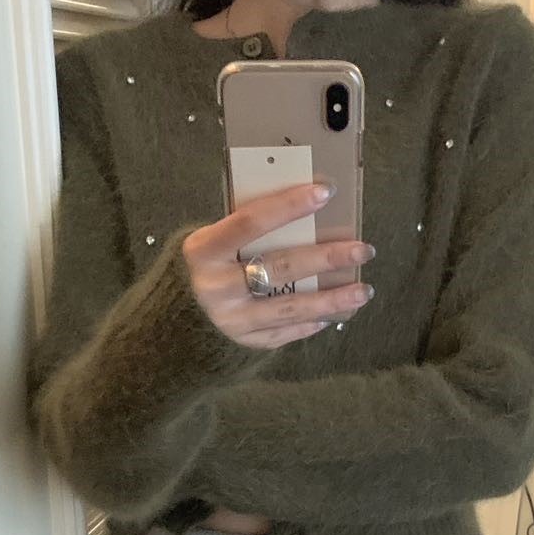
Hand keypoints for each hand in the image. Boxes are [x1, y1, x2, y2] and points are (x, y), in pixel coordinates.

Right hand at [182, 181, 374, 348]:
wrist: (170, 324)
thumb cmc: (202, 269)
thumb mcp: (211, 243)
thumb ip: (245, 231)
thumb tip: (303, 209)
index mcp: (203, 250)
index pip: (251, 221)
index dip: (289, 205)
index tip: (325, 192)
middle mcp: (215, 287)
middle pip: (280, 267)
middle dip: (326, 257)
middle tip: (363, 249)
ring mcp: (230, 320)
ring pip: (290, 307)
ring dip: (331, 299)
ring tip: (363, 290)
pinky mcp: (242, 343)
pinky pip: (285, 331)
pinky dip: (310, 322)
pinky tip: (334, 314)